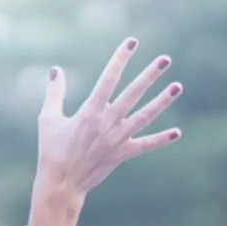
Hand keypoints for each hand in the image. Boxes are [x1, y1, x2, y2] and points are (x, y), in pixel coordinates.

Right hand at [35, 38, 182, 212]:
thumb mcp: (48, 119)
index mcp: (90, 110)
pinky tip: (177, 133)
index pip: (109, 78)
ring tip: (178, 86)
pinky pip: (146, 145)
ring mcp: (118, 138)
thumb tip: (56, 70)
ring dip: (163, 101)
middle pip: (134, 93)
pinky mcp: (123, 154)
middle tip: (165, 59)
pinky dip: (161, 140)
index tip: (132, 42)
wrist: (61, 183)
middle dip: (150, 75)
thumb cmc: (51, 150)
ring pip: (146, 115)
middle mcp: (108, 121)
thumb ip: (54, 93)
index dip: (121, 58)